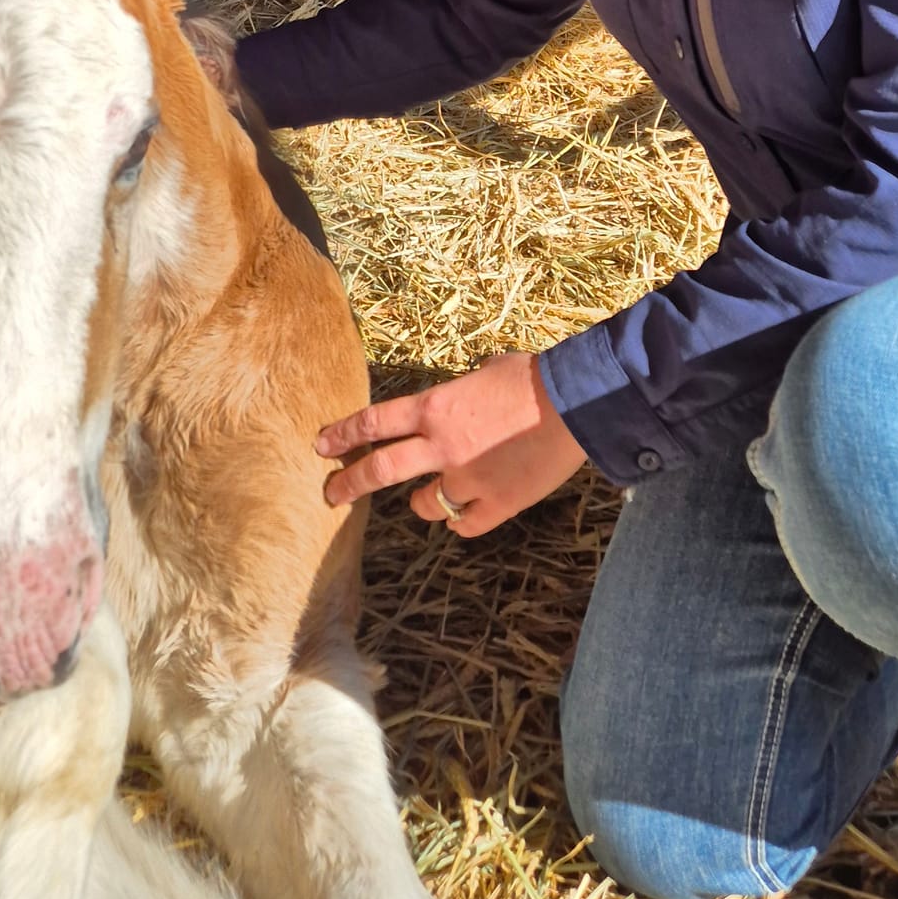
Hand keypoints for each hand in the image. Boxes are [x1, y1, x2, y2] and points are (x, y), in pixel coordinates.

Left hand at [315, 351, 586, 537]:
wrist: (575, 404)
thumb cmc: (531, 378)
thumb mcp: (483, 372)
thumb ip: (458, 392)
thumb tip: (458, 397)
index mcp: (435, 408)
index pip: (374, 423)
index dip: (343, 435)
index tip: (322, 445)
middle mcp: (441, 446)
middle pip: (381, 470)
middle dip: (349, 484)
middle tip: (331, 494)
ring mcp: (467, 480)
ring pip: (423, 506)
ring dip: (420, 504)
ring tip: (425, 500)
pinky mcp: (496, 505)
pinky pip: (463, 526)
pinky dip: (458, 522)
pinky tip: (462, 516)